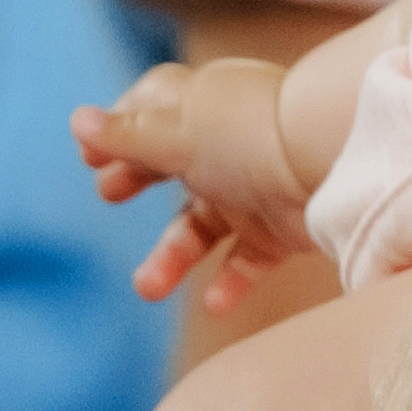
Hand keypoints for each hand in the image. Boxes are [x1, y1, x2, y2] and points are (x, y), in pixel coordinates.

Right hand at [71, 60, 315, 310]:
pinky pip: (247, 259)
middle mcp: (226, 146)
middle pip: (172, 163)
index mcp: (203, 107)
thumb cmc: (250, 137)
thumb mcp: (176, 134)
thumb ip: (126, 136)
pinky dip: (229, 283)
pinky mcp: (281, 229)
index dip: (120, 126)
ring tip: (146, 287)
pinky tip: (215, 304)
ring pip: (200, 224)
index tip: (89, 154)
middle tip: (109, 193)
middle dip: (136, 177)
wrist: (334, 163)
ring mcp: (252, 188)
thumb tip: (77, 121)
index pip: (154, 106)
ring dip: (171, 256)